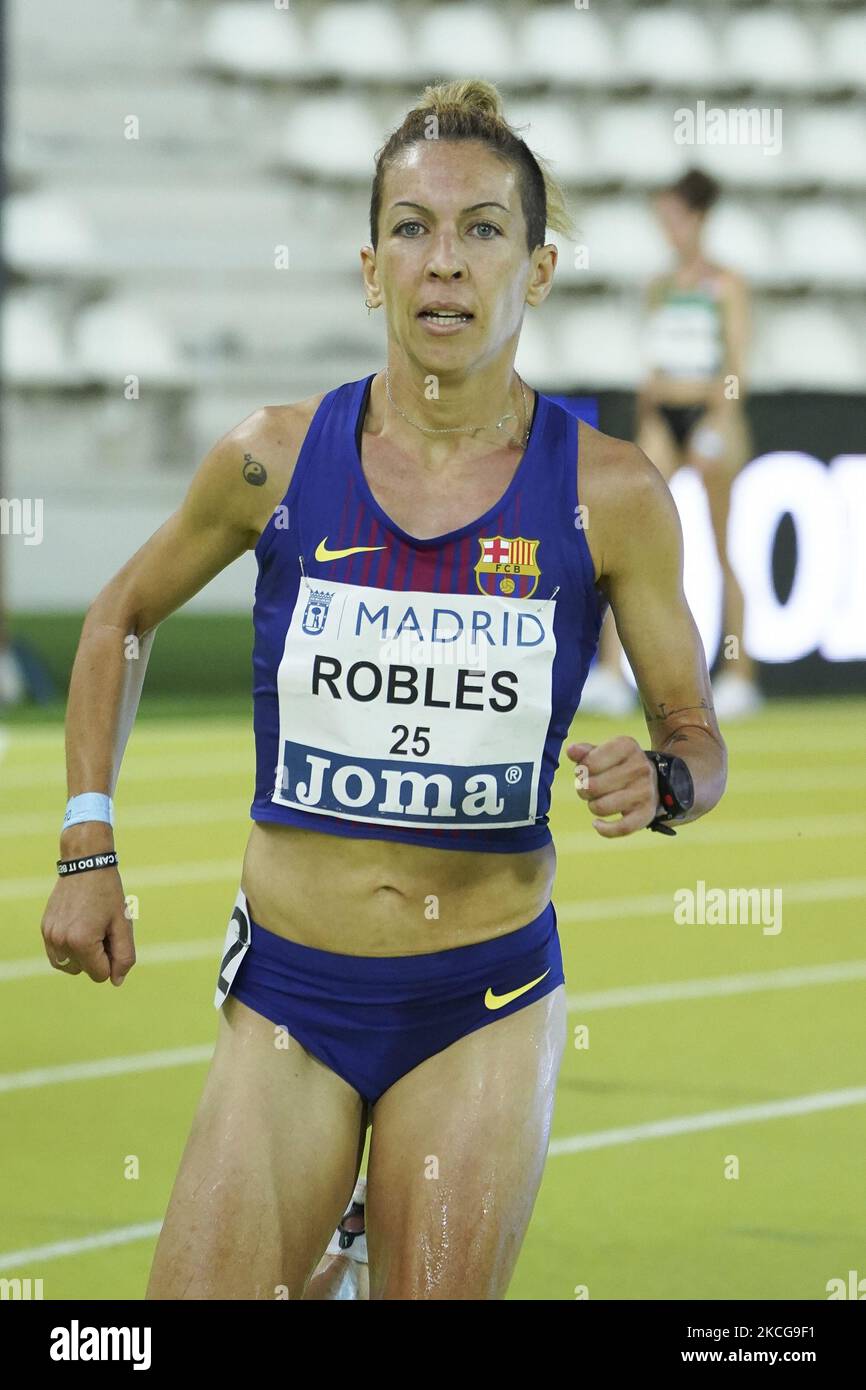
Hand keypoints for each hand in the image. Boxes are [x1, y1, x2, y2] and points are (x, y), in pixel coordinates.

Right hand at [40, 868, 135, 985]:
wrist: (85, 864)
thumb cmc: (108, 894)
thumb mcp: (123, 924)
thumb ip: (124, 956)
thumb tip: (116, 981)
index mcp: (82, 942)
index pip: (101, 975)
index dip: (112, 958)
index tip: (113, 935)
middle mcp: (61, 942)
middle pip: (85, 971)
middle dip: (98, 955)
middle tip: (102, 927)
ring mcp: (49, 936)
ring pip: (70, 966)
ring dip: (83, 955)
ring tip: (90, 927)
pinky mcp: (44, 930)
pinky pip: (58, 956)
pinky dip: (70, 949)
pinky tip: (80, 927)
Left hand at [566, 737, 659, 838]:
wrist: (654, 780)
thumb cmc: (619, 765)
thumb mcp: (604, 752)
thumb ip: (585, 752)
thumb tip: (571, 750)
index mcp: (627, 746)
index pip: (589, 763)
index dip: (580, 770)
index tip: (584, 771)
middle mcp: (640, 767)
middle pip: (592, 786)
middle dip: (583, 789)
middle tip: (588, 787)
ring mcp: (645, 791)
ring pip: (601, 807)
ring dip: (592, 806)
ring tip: (597, 800)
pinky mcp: (646, 813)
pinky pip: (621, 828)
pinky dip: (604, 829)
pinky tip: (597, 824)